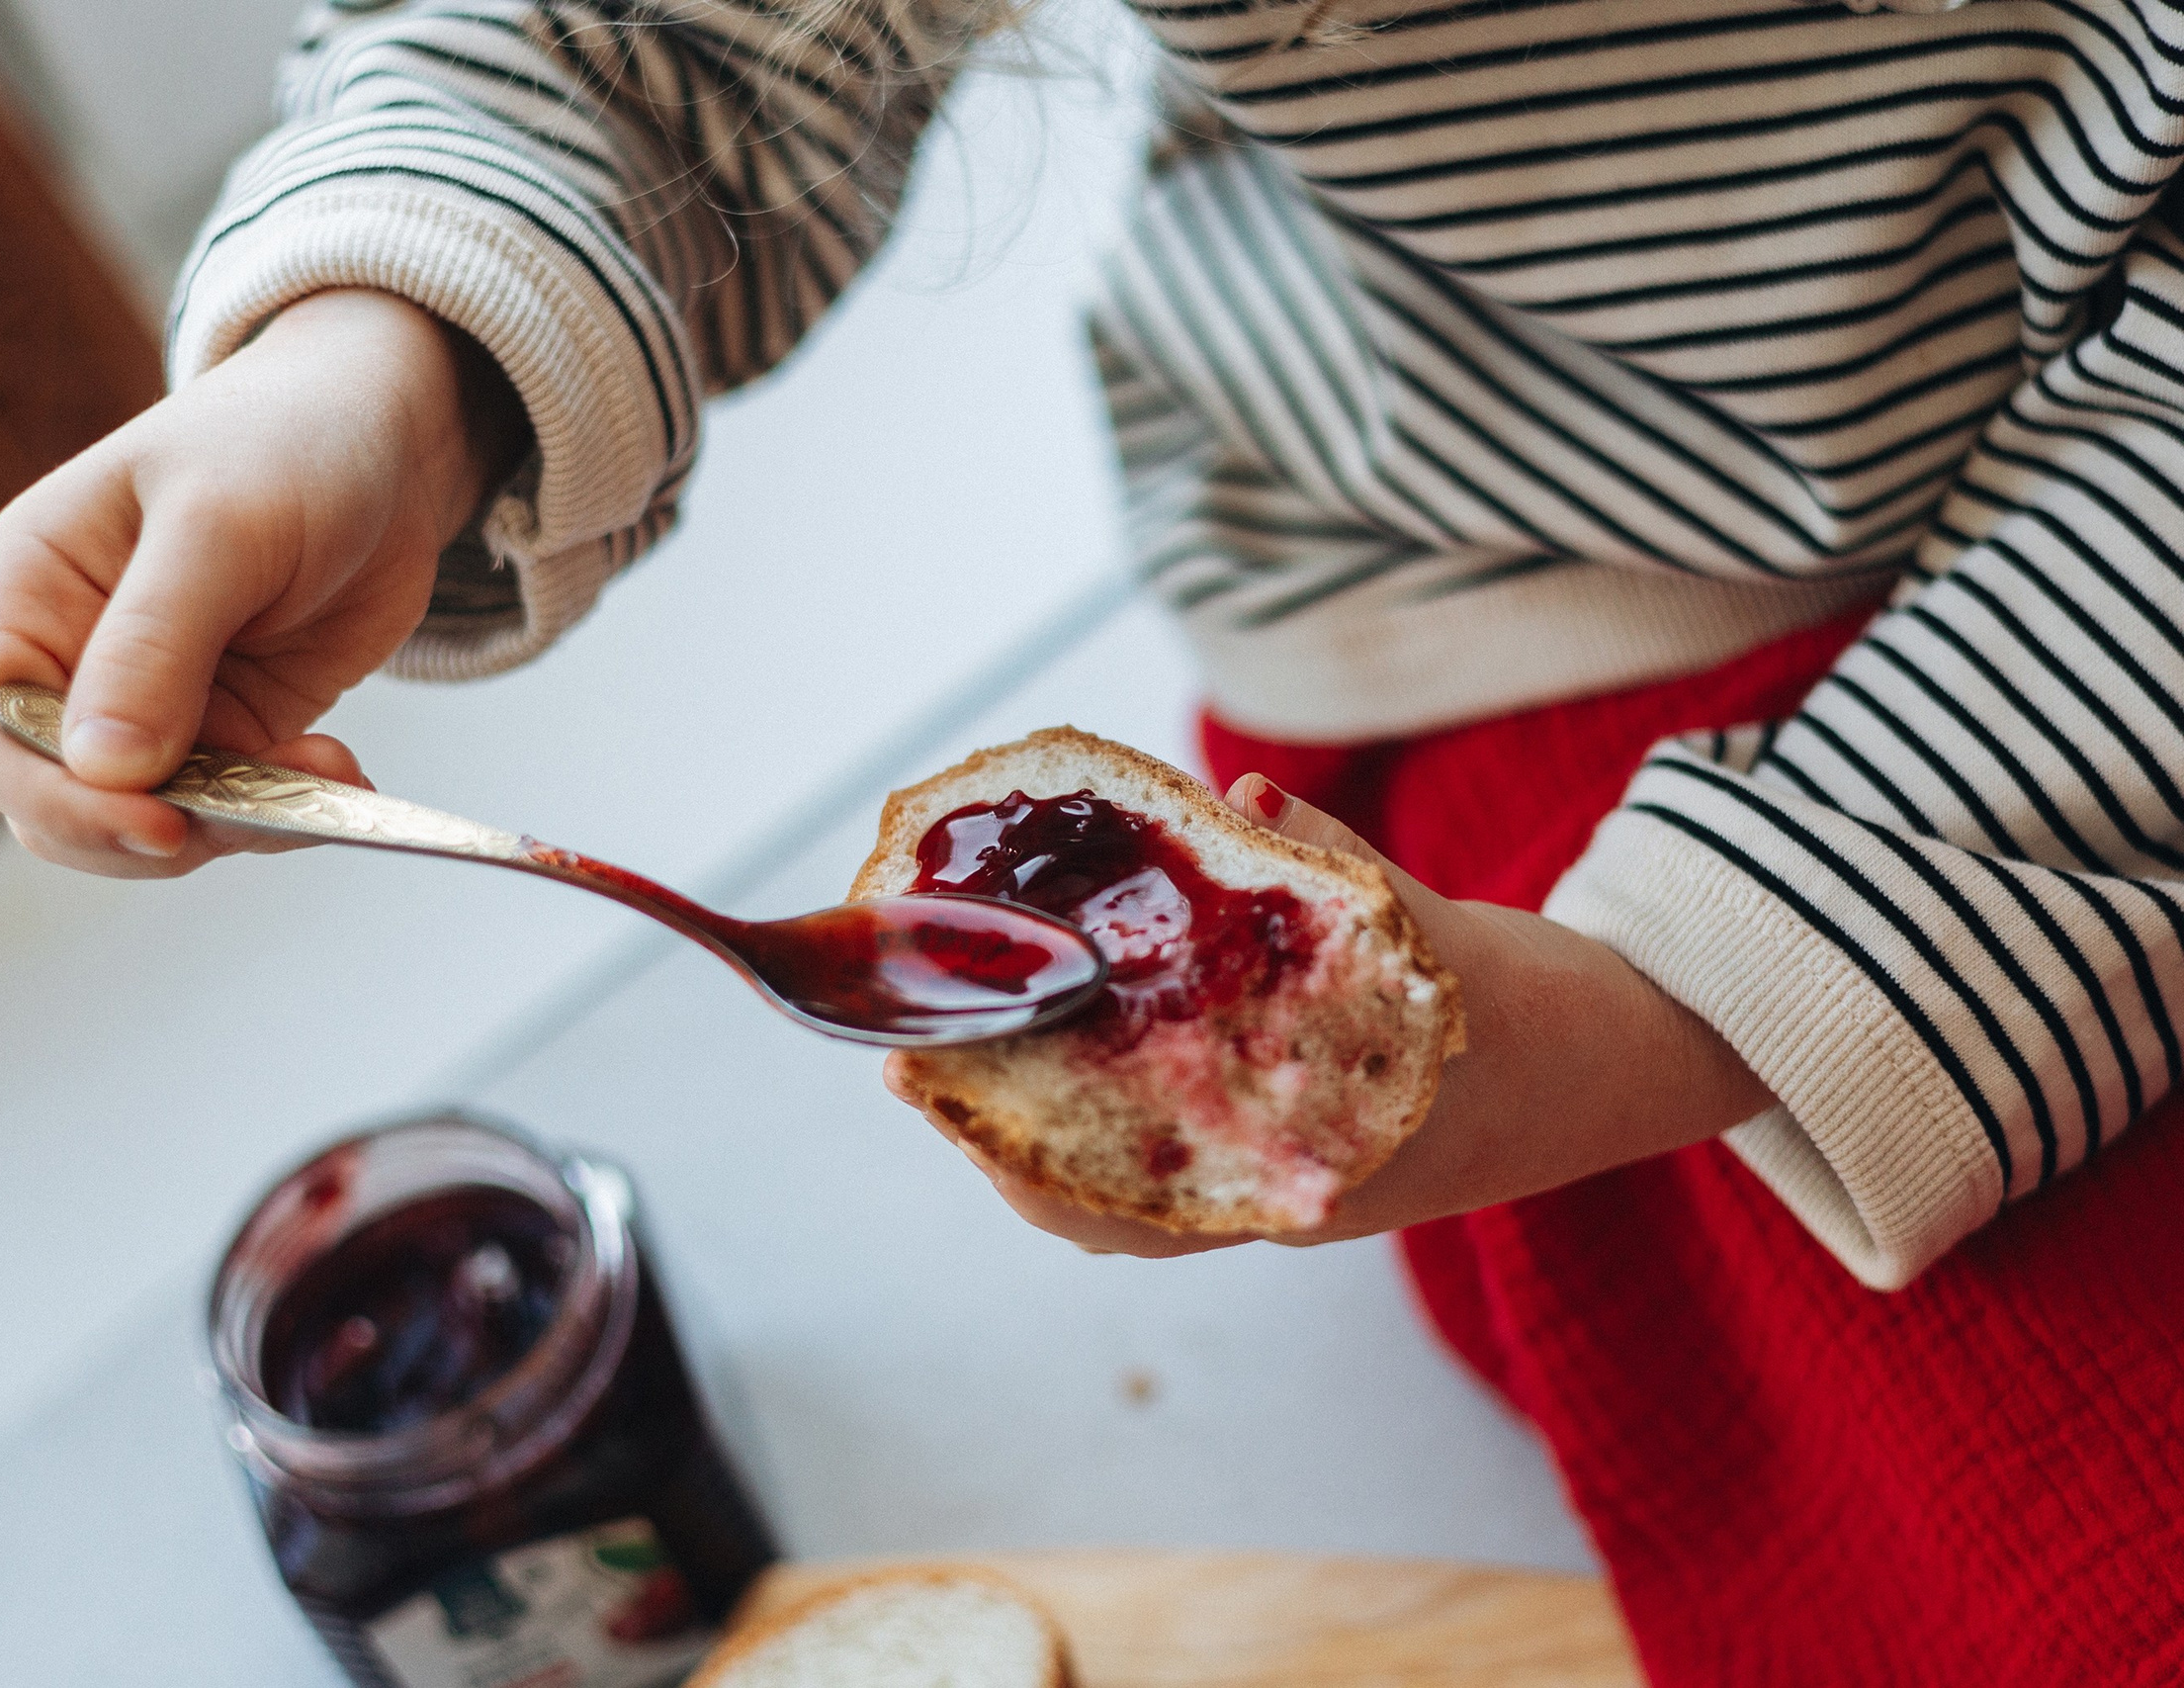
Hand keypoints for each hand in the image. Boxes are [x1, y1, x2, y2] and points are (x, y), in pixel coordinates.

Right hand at [0, 288, 522, 876]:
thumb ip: (154, 644)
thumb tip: (101, 768)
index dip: (59, 798)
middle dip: (149, 829)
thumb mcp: (219, 527)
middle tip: (250, 818)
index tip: (156, 821)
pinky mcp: (227, 729)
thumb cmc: (285, 445)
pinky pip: (233, 808)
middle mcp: (71, 659)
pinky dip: (287, 813)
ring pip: (148, 822)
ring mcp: (150, 704)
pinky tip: (346, 773)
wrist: (385, 442)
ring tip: (325, 774)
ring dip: (235, 824)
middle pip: (60, 803)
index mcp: (27, 592)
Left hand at [912, 773, 1775, 1256]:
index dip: (1011, 1146)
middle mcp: (1278, 1198)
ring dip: (1030, 1123)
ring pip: (1116, 1186)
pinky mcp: (1286, 1153)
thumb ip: (1325, 867)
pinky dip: (1093, 1110)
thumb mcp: (1422, 931)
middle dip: (995, 1129)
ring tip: (954, 1049)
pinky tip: (1047, 1044)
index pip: (1119, 1198)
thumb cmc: (1520, 1008)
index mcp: (1307, 1174)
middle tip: (906, 1059)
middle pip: (1091, 1201)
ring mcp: (1279, 1184)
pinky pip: (1160, 1158)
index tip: (927, 1087)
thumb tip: (1241, 796)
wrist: (1616, 1066)